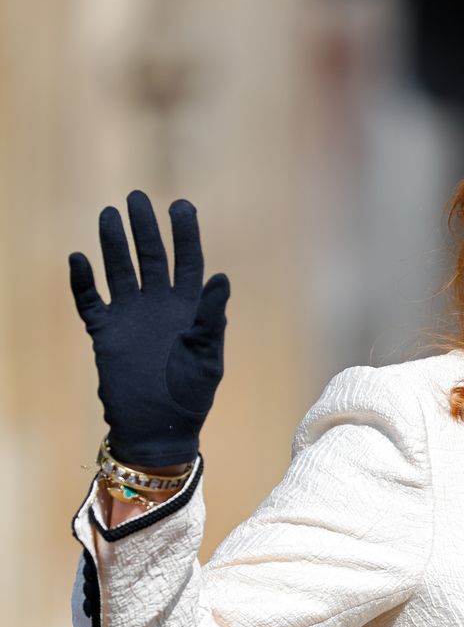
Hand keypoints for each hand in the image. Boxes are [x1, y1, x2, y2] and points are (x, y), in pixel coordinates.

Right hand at [69, 190, 229, 465]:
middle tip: (137, 197)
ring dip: (113, 244)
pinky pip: (90, 301)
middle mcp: (159, 306)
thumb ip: (212, 318)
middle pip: (151, 257)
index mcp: (190, 308)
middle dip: (145, 228)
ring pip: (120, 270)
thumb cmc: (191, 396)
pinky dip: (83, 281)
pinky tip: (79, 259)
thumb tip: (221, 278)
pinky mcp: (105, 333)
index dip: (185, 234)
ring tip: (108, 214)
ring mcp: (131, 317)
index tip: (181, 206)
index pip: (188, 261)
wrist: (158, 429)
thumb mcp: (207, 357)